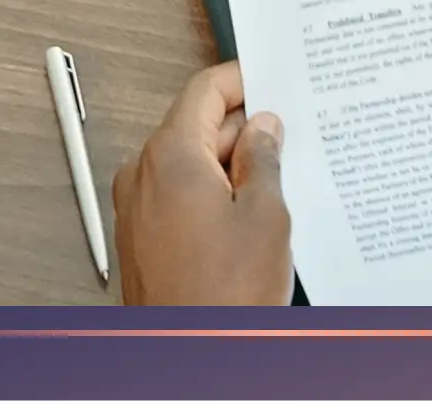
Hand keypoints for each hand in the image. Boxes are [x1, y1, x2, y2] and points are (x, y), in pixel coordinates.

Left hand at [113, 61, 291, 304]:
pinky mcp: (143, 235)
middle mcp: (143, 172)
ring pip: (191, 164)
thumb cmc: (223, 294)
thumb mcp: (265, 216)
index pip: (204, 91)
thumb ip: (264, 161)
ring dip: (232, 165)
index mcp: (170, 154)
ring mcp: (138, 206)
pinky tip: (251, 212)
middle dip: (245, 128)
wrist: (191, 353)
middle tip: (294, 133)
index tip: (273, 77)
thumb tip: (263, 128)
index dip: (242, 80)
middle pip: (197, 127)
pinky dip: (213, 193)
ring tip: (282, 179)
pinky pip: (180, 195)